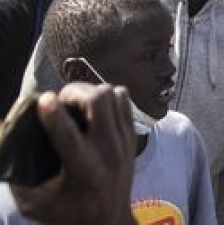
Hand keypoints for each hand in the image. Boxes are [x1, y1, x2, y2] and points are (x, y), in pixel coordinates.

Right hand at [10, 84, 135, 224]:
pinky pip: (125, 99)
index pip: (70, 136)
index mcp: (83, 170)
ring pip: (113, 94)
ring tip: (75, 102)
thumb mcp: (34, 203)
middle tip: (59, 100)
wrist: (109, 221)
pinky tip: (93, 106)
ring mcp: (123, 141)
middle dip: (74, 93)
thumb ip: (16, 175)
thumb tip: (4, 139)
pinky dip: (108, 96)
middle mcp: (107, 151)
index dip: (55, 114)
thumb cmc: (66, 213)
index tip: (44, 99)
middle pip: (98, 101)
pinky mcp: (132, 136)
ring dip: (90, 91)